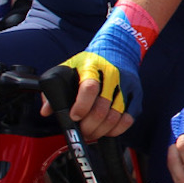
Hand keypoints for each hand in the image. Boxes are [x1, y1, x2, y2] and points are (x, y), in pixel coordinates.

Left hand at [56, 7, 146, 138]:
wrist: (117, 49)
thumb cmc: (89, 62)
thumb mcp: (68, 68)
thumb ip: (54, 89)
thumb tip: (47, 111)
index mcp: (92, 67)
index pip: (89, 88)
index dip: (82, 106)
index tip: (74, 116)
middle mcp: (112, 75)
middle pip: (103, 107)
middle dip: (89, 125)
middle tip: (82, 131)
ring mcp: (126, 85)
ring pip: (115, 116)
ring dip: (101, 130)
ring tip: (92, 133)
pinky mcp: (136, 94)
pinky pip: (129, 118)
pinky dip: (117, 129)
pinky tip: (107, 131)